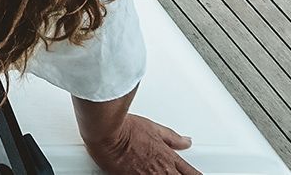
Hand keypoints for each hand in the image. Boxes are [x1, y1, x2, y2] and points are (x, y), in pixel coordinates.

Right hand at [84, 114, 198, 173]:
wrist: (106, 133)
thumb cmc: (126, 128)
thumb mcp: (153, 128)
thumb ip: (172, 138)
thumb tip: (186, 141)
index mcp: (169, 158)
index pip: (192, 173)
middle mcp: (162, 171)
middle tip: (173, 172)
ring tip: (152, 171)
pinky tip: (143, 173)